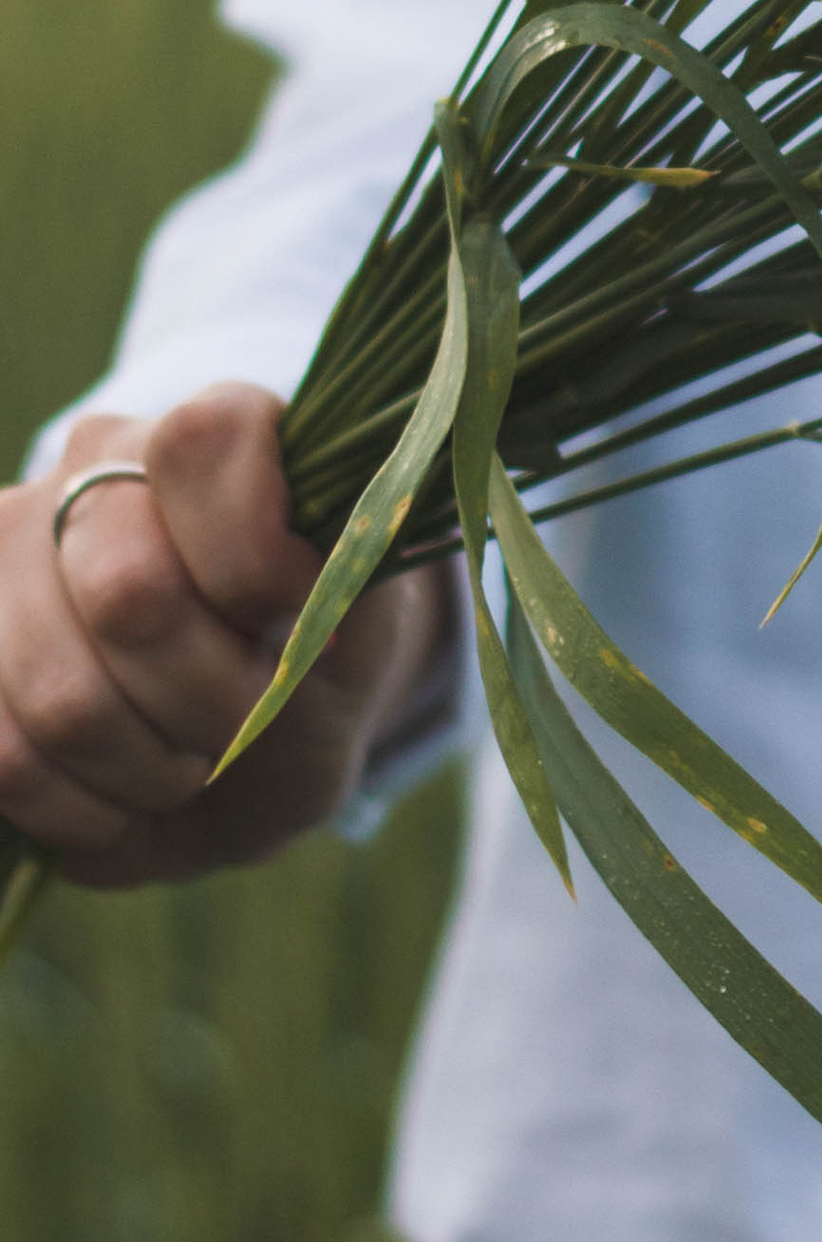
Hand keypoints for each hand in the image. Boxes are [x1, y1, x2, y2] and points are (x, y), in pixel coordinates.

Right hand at [0, 387, 450, 887]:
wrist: (246, 753)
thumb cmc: (314, 676)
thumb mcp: (366, 632)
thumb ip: (346, 586)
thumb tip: (307, 582)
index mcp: (212, 433)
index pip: (204, 444)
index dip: (254, 558)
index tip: (298, 618)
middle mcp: (90, 468)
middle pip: (129, 591)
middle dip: (211, 695)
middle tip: (245, 717)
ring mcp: (4, 555)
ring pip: (61, 695)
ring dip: (149, 768)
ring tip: (185, 760)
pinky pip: (6, 757)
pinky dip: (82, 808)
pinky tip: (121, 796)